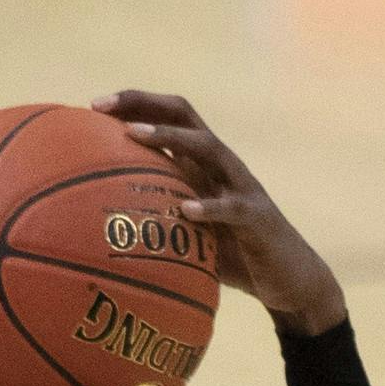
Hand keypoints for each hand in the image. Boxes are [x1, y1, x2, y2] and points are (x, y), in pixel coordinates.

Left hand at [93, 90, 347, 336]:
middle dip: (143, 106)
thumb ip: (161, 218)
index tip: (94, 106)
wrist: (290, 280)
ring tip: (136, 137)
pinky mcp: (258, 218)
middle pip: (185, 118)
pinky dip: (209, 207)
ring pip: (208, 149)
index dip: (136, 105)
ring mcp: (243, 188)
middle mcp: (224, 166)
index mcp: (206, 165)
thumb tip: (107, 228)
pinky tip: (185, 211)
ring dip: (170, 139)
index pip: (172, 119)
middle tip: (102, 108)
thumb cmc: (235, 257)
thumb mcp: (192, 233)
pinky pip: (232, 207)